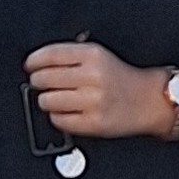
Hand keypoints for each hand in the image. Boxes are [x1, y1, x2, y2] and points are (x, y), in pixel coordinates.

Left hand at [23, 41, 171, 138]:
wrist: (148, 100)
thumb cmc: (120, 77)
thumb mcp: (99, 54)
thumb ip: (71, 54)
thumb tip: (38, 61)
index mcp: (93, 54)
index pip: (50, 54)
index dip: (34, 61)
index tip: (29, 65)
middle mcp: (93, 76)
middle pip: (44, 78)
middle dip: (37, 81)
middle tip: (40, 82)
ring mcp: (93, 101)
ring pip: (48, 101)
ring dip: (46, 100)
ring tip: (54, 98)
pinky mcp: (94, 123)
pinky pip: (59, 120)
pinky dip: (57, 117)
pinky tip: (65, 111)